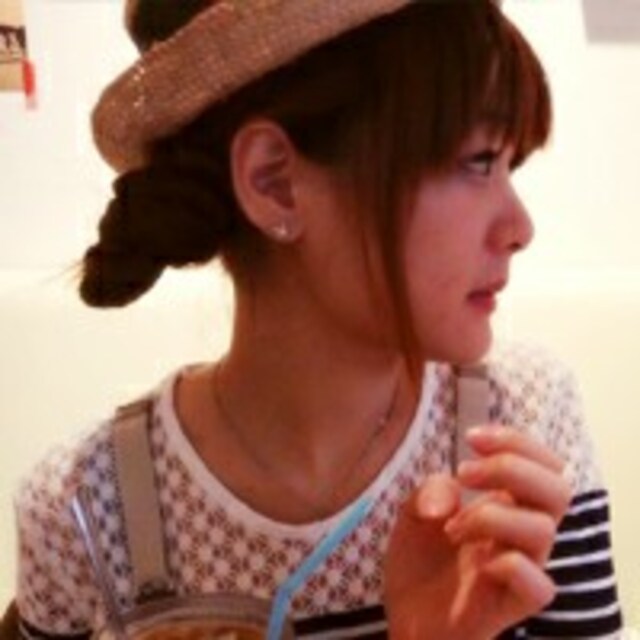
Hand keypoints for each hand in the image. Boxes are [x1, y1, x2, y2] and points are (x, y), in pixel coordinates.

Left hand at [384, 426, 570, 639]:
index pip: (543, 464)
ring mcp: (519, 569)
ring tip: (451, 527)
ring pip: (544, 529)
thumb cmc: (420, 562)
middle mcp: (521, 534)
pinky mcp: (511, 606)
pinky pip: (538, 584)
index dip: (516, 441)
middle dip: (511, 467)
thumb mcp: (412, 511)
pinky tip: (478, 563)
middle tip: (465, 472)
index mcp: (507, 505)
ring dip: (491, 514)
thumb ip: (430, 489)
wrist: (405, 618)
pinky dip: (508, 563)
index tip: (472, 438)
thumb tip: (452, 493)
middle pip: (558, 489)